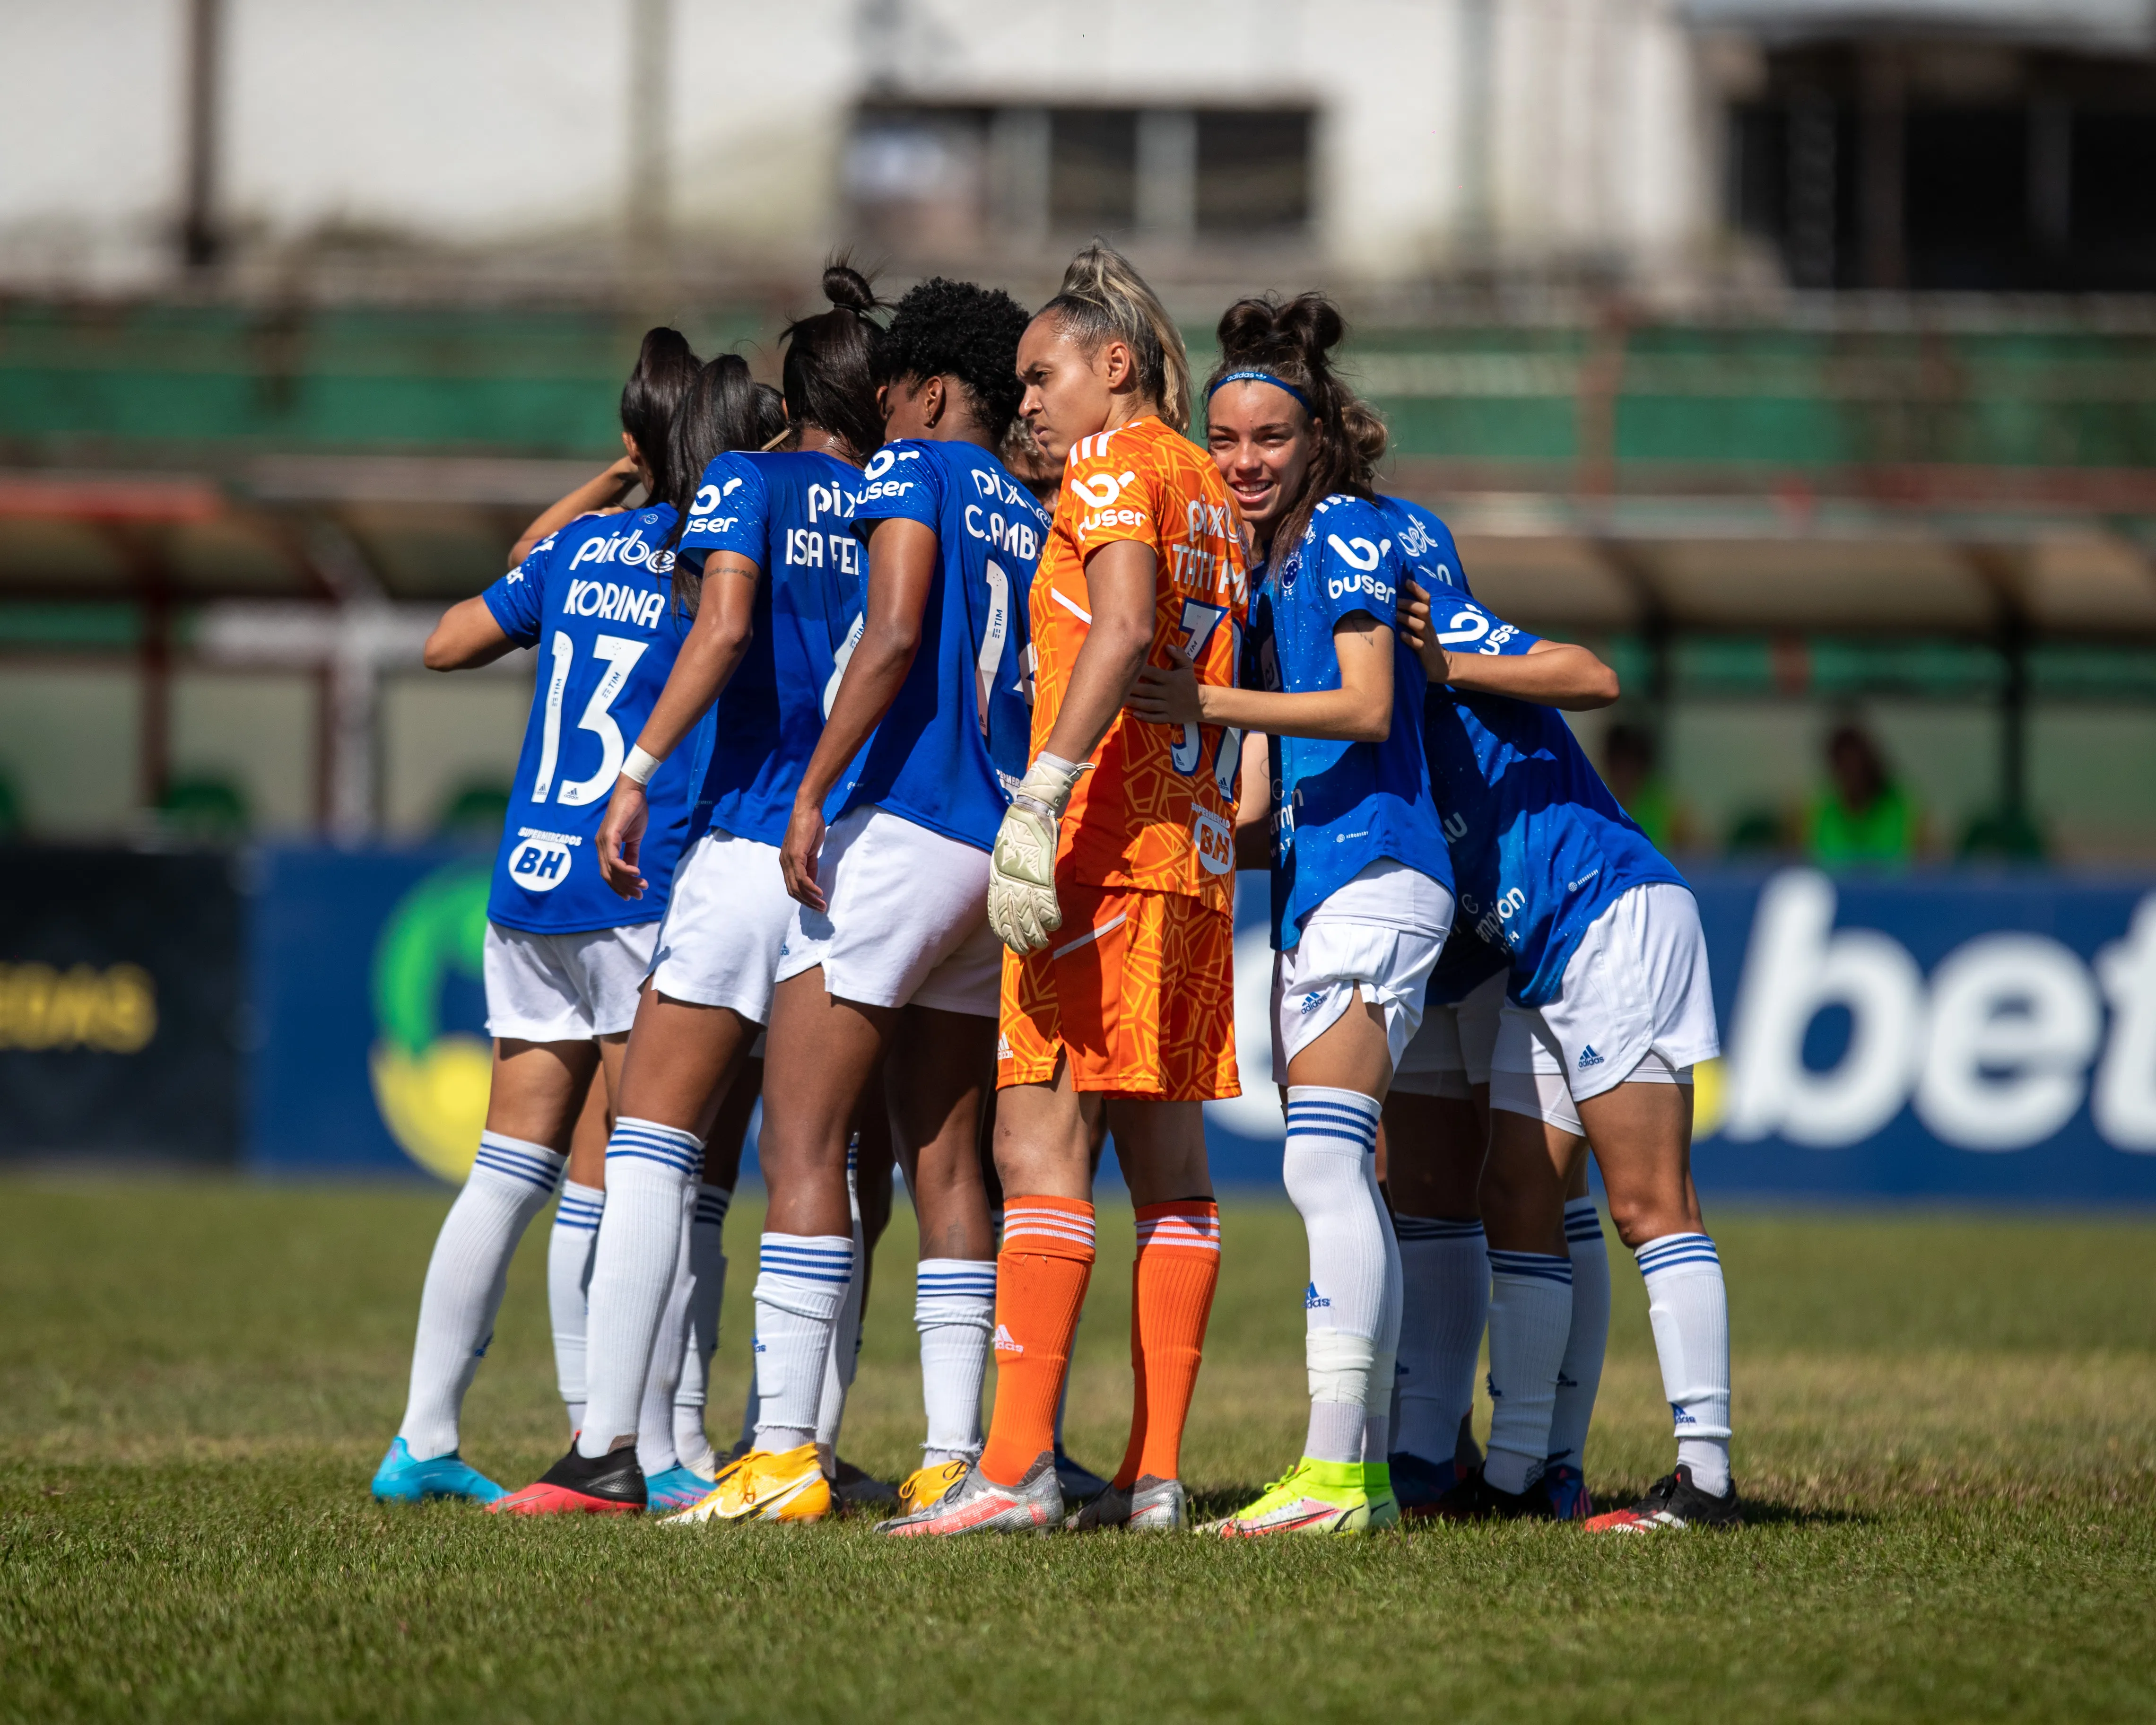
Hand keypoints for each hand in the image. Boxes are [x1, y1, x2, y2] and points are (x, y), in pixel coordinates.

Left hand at [597, 779, 649, 898]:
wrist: (633, 792)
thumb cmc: (633, 811)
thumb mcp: (634, 838)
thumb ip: (632, 854)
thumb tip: (633, 870)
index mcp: (605, 846)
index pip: (608, 872)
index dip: (619, 886)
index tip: (631, 895)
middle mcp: (601, 845)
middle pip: (608, 875)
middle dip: (624, 888)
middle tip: (639, 895)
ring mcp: (603, 840)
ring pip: (611, 869)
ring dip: (627, 881)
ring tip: (641, 886)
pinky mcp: (610, 835)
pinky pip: (614, 858)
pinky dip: (625, 869)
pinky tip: (636, 873)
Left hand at [780, 799, 827, 909]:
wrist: (807, 809)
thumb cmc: (810, 826)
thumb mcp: (810, 850)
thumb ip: (810, 865)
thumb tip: (813, 881)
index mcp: (787, 861)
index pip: (792, 886)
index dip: (803, 897)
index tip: (816, 904)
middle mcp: (784, 862)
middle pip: (793, 890)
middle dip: (807, 902)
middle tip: (820, 909)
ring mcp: (788, 860)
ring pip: (797, 886)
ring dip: (810, 898)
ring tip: (822, 905)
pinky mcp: (795, 856)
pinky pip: (801, 877)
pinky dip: (810, 887)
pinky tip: (819, 892)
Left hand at [986, 755, 1085, 953]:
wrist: (1032, 808)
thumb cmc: (1019, 828)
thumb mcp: (1003, 852)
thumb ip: (1005, 872)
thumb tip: (1008, 888)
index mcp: (997, 875)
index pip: (995, 911)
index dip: (1002, 930)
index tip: (1008, 942)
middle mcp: (1009, 880)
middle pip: (1011, 918)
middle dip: (1018, 939)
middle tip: (1027, 950)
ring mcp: (1027, 878)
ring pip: (1030, 916)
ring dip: (1037, 933)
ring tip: (1043, 943)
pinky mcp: (1044, 873)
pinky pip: (1048, 902)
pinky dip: (1052, 917)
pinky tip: (1056, 925)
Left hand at [1128, 644, 1201, 725]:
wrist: (1202, 704)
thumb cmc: (1190, 683)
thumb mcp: (1188, 667)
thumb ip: (1179, 655)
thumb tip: (1167, 646)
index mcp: (1171, 679)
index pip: (1153, 673)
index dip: (1140, 670)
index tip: (1127, 668)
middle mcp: (1168, 692)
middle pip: (1147, 690)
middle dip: (1132, 689)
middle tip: (1118, 686)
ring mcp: (1169, 706)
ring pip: (1149, 705)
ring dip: (1135, 703)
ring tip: (1121, 700)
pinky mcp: (1169, 717)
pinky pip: (1155, 718)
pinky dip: (1144, 717)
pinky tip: (1134, 714)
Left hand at [1394, 578, 1430, 651]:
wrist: (1441, 666)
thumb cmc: (1425, 644)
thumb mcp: (1420, 628)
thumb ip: (1411, 616)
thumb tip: (1393, 602)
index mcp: (1426, 620)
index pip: (1426, 600)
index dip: (1418, 590)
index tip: (1406, 581)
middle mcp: (1428, 627)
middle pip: (1423, 610)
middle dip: (1409, 604)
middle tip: (1394, 601)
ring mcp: (1427, 640)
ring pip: (1420, 625)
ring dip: (1407, 619)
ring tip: (1394, 616)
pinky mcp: (1425, 653)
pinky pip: (1419, 645)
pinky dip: (1410, 639)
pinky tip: (1401, 635)